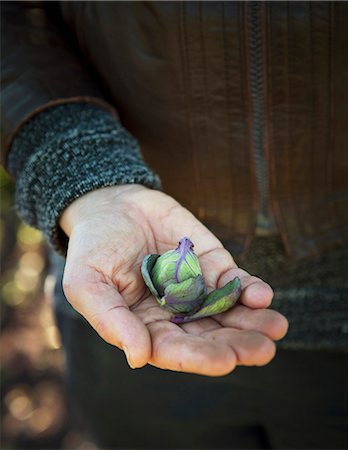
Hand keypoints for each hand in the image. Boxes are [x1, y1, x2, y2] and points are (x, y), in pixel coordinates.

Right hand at [60, 184, 287, 375]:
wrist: (111, 205)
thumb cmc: (93, 247)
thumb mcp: (87, 283)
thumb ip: (111, 320)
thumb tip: (139, 358)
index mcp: (146, 327)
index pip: (175, 350)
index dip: (199, 357)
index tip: (225, 360)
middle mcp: (175, 314)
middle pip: (210, 336)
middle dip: (237, 344)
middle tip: (262, 350)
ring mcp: (196, 288)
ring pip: (228, 313)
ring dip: (253, 322)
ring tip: (275, 328)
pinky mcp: (210, 263)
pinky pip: (233, 281)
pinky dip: (250, 289)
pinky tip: (261, 295)